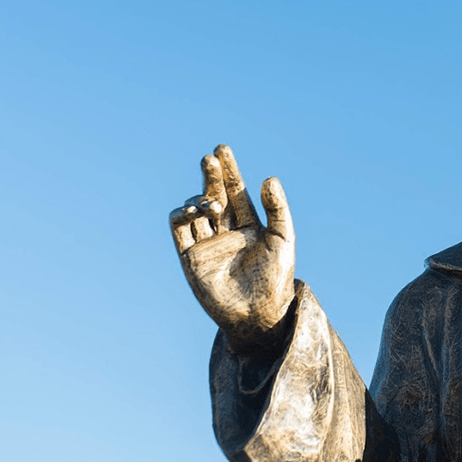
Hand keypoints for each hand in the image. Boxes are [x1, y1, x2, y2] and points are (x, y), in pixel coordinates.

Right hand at [169, 144, 295, 353]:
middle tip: (210, 159)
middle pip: (215, 194)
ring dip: (200, 198)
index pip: (236, 191)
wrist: (258, 312)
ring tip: (212, 204)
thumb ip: (277, 209)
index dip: (229, 170)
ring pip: (195, 209)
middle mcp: (227, 231)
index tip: (222, 150)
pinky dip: (181, 214)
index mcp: (250, 225)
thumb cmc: (276, 276)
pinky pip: (179, 229)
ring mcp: (207, 243)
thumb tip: (269, 178)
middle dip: (211, 175)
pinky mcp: (190, 257)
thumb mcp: (282, 238)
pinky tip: (193, 210)